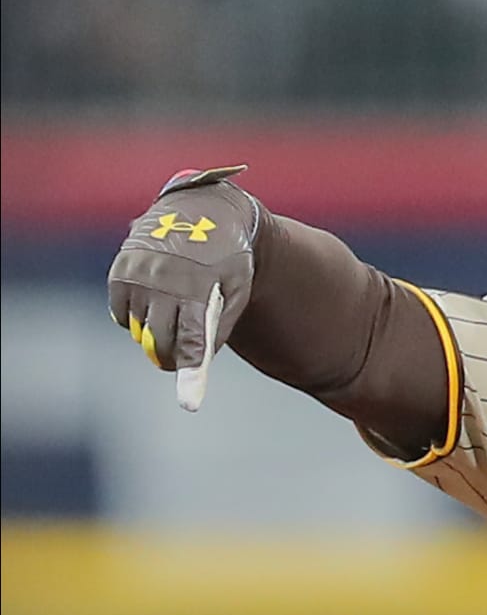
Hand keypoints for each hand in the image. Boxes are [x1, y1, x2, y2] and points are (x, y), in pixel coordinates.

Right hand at [106, 166, 258, 410]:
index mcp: (197, 289)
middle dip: (171, 358)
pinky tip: (154, 300)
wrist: (203, 210)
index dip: (190, 374)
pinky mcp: (119, 271)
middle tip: (180, 360)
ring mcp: (137, 276)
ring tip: (174, 310)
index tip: (189, 404)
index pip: (192, 342)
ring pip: (139, 331)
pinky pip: (121, 314)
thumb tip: (197, 360)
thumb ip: (219, 326)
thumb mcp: (238, 289)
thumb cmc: (228, 258)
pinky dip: (135, 317)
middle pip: (161, 345)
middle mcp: (163, 282)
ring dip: (154, 333)